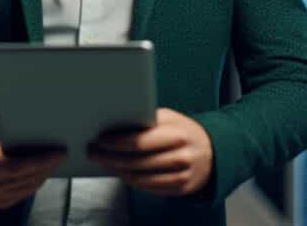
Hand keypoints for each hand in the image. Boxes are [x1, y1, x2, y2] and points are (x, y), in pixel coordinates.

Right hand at [0, 124, 66, 209]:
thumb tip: (35, 120)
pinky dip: (37, 183)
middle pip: (24, 177)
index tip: (59, 152)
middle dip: (47, 166)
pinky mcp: (0, 202)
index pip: (15, 165)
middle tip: (62, 155)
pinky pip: (24, 194)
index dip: (39, 161)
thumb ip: (10, 127)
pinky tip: (45, 172)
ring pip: (27, 187)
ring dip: (44, 175)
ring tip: (57, 162)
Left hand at [88, 108, 213, 196]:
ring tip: (103, 161)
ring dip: (117, 170)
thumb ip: (147, 120)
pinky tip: (120, 171)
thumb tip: (114, 124)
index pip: (139, 141)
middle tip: (93, 152)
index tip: (99, 139)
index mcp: (177, 133)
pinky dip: (130, 180)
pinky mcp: (180, 189)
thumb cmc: (183, 130)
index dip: (116, 143)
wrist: (213, 151)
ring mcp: (182, 175)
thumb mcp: (170, 118)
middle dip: (110, 158)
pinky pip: (148, 187)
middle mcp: (181, 156)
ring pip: (139, 178)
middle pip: (136, 162)